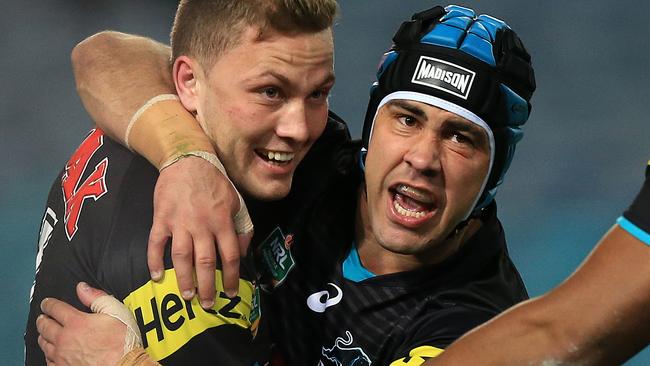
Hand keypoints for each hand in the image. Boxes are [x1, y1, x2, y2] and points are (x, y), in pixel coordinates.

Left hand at [37, 283, 126, 365]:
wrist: (125, 364)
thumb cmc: (122, 342)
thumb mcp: (115, 311)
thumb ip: (97, 297)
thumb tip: (83, 288)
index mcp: (76, 322)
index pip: (55, 308)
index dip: (49, 304)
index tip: (47, 303)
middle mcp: (65, 339)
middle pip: (45, 326)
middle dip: (42, 319)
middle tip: (42, 317)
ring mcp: (62, 356)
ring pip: (44, 344)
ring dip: (43, 336)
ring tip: (44, 333)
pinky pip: (48, 361)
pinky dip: (48, 355)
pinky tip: (51, 353)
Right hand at [148, 156, 252, 307]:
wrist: (187, 160)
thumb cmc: (214, 182)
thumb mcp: (235, 201)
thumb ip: (241, 227)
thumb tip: (244, 251)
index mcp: (222, 221)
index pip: (230, 255)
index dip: (232, 277)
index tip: (230, 292)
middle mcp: (202, 225)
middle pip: (206, 262)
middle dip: (208, 286)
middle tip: (207, 304)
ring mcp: (180, 223)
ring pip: (182, 257)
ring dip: (184, 279)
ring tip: (187, 295)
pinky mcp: (161, 219)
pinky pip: (156, 243)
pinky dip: (154, 261)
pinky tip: (156, 276)